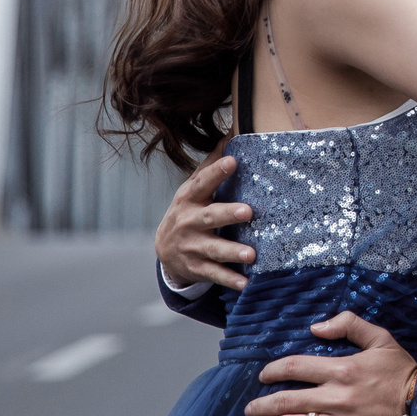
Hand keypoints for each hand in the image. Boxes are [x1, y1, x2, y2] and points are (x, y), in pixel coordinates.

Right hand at [155, 154, 254, 290]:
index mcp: (189, 198)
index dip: (216, 172)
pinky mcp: (197, 267)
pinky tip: (245, 283)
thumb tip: (232, 132)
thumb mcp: (194, 188)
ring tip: (251, 254)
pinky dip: (229, 280)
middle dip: (228, 214)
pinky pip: (214, 274)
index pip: (203, 182)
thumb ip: (212, 164)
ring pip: (213, 249)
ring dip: (232, 251)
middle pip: (209, 216)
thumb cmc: (189, 209)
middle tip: (248, 212)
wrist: (165, 249)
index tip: (233, 160)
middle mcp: (188, 222)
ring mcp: (192, 246)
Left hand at [240, 313, 416, 415]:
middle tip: (248, 409)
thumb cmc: (405, 373)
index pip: (295, 367)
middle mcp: (337, 398)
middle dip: (261, 405)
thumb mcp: (382, 339)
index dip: (273, 371)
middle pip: (287, 401)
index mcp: (342, 370)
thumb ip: (349, 324)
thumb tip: (315, 327)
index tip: (263, 377)